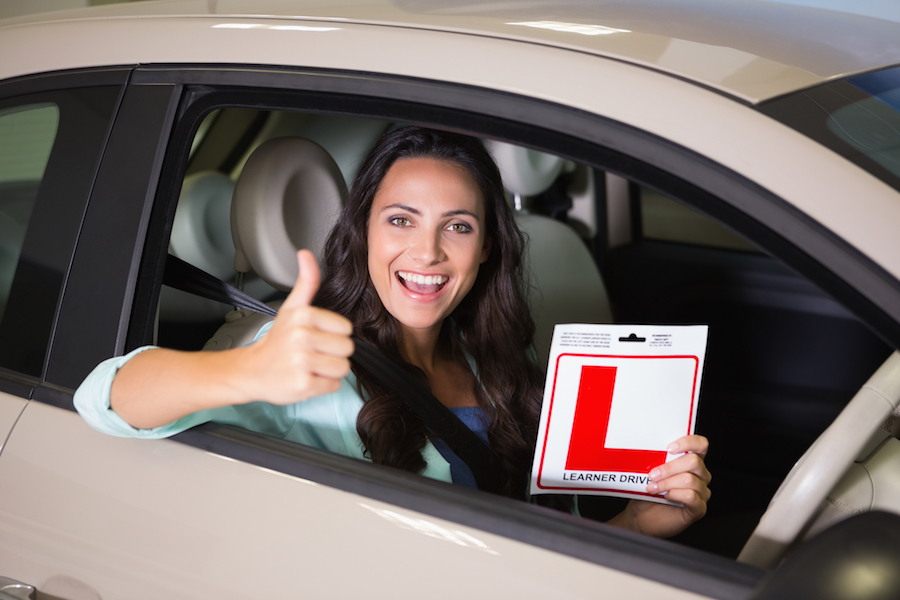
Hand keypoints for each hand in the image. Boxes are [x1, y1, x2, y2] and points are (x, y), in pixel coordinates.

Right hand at [235, 249, 353, 404]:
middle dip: (333, 354)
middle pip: (347, 349)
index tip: (316, 337)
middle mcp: (302, 337)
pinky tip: (306, 378)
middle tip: (312, 354)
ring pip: (343, 368)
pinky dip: (322, 386)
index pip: (346, 329)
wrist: (251, 370)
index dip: (334, 335)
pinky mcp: (303, 384)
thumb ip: (306, 282)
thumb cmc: (277, 340)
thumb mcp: (291, 308)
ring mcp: (302, 362)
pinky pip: (332, 385)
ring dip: (329, 371)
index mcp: (304, 315)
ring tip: (310, 366)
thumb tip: (306, 254)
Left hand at [608, 435, 710, 537]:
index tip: (669, 448)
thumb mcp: (650, 471)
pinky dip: (675, 495)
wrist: (642, 515)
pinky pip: (691, 497)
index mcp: (691, 462)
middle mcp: (700, 475)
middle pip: (694, 461)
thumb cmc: (647, 492)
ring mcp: (702, 492)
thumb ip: (658, 459)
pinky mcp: (699, 508)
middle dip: (669, 467)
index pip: (700, 444)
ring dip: (667, 483)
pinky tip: (666, 497)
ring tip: (653, 487)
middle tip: (652, 474)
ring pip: (690, 480)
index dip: (688, 442)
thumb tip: (652, 449)